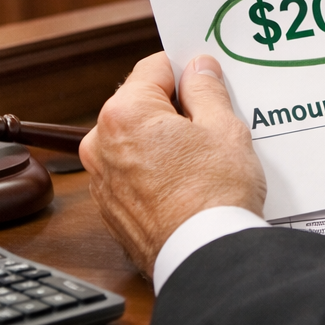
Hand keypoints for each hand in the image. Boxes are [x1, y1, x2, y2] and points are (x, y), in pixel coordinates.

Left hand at [80, 52, 265, 276]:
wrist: (204, 257)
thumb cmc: (215, 194)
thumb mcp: (224, 128)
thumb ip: (206, 89)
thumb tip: (197, 68)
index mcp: (124, 113)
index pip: (155, 67)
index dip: (186, 70)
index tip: (207, 81)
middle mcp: (100, 143)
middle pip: (141, 104)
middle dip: (175, 108)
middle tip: (213, 124)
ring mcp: (102, 179)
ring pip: (137, 139)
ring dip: (165, 140)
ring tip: (203, 159)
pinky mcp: (111, 208)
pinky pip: (134, 171)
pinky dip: (157, 170)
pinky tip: (188, 182)